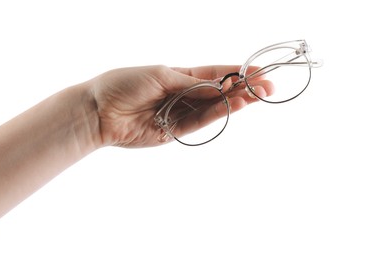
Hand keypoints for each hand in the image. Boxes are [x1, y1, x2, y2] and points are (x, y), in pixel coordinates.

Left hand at [89, 65, 272, 147]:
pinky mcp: (174, 132)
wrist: (99, 110)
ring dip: (235, 101)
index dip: (236, 72)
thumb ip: (191, 83)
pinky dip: (217, 114)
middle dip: (243, 88)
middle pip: (218, 92)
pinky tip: (234, 105)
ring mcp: (179, 113)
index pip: (213, 74)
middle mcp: (182, 95)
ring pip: (212, 108)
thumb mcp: (160, 75)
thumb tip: (220, 86)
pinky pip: (199, 122)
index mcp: (178, 75)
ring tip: (256, 95)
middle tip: (268, 86)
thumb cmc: (124, 84)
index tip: (259, 71)